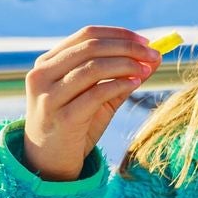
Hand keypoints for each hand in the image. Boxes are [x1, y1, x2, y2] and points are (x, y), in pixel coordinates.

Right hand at [22, 26, 161, 180]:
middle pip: (91, 47)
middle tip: (154, 55)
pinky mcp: (63, 118)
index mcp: (48, 62)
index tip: (146, 41)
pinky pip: (95, 94)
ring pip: (92, 68)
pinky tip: (135, 84)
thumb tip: (154, 58)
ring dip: (126, 65)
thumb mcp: (97, 97)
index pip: (87, 35)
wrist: (50, 162)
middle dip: (127, 48)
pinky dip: (118, 85)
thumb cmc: (75, 125)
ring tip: (147, 70)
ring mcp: (49, 96)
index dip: (119, 35)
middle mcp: (42, 74)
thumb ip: (121, 76)